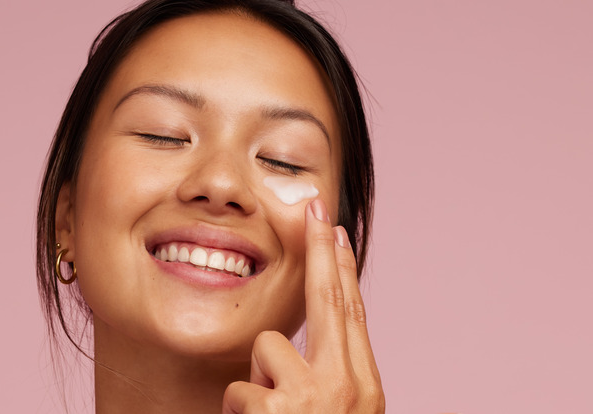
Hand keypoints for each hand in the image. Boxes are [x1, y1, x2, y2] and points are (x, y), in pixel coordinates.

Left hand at [222, 199, 384, 412]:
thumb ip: (328, 380)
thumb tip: (295, 350)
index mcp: (365, 390)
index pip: (352, 315)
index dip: (344, 271)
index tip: (337, 234)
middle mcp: (345, 387)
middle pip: (328, 298)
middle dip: (320, 248)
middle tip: (315, 208)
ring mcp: (310, 395)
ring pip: (266, 346)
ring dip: (258, 379)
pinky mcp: (274, 409)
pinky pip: (238, 388)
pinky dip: (238, 411)